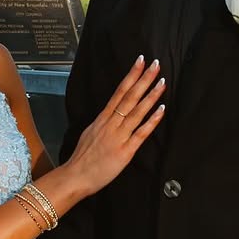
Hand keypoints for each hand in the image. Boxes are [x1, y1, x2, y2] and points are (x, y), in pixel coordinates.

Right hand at [63, 57, 165, 197]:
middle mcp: (111, 124)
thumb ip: (103, 124)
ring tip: (162, 82)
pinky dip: (151, 120)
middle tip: (155, 64)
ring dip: (150, 95)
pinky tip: (161, 109)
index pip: (119, 92)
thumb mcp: (90, 133)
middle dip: (143, 79)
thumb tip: (111, 116)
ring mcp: (118, 136)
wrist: (75, 176)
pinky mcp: (125, 151)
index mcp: (103, 119)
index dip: (131, 76)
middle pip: (129, 97)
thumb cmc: (82, 158)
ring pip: (136, 111)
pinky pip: (141, 133)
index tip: (140, 62)